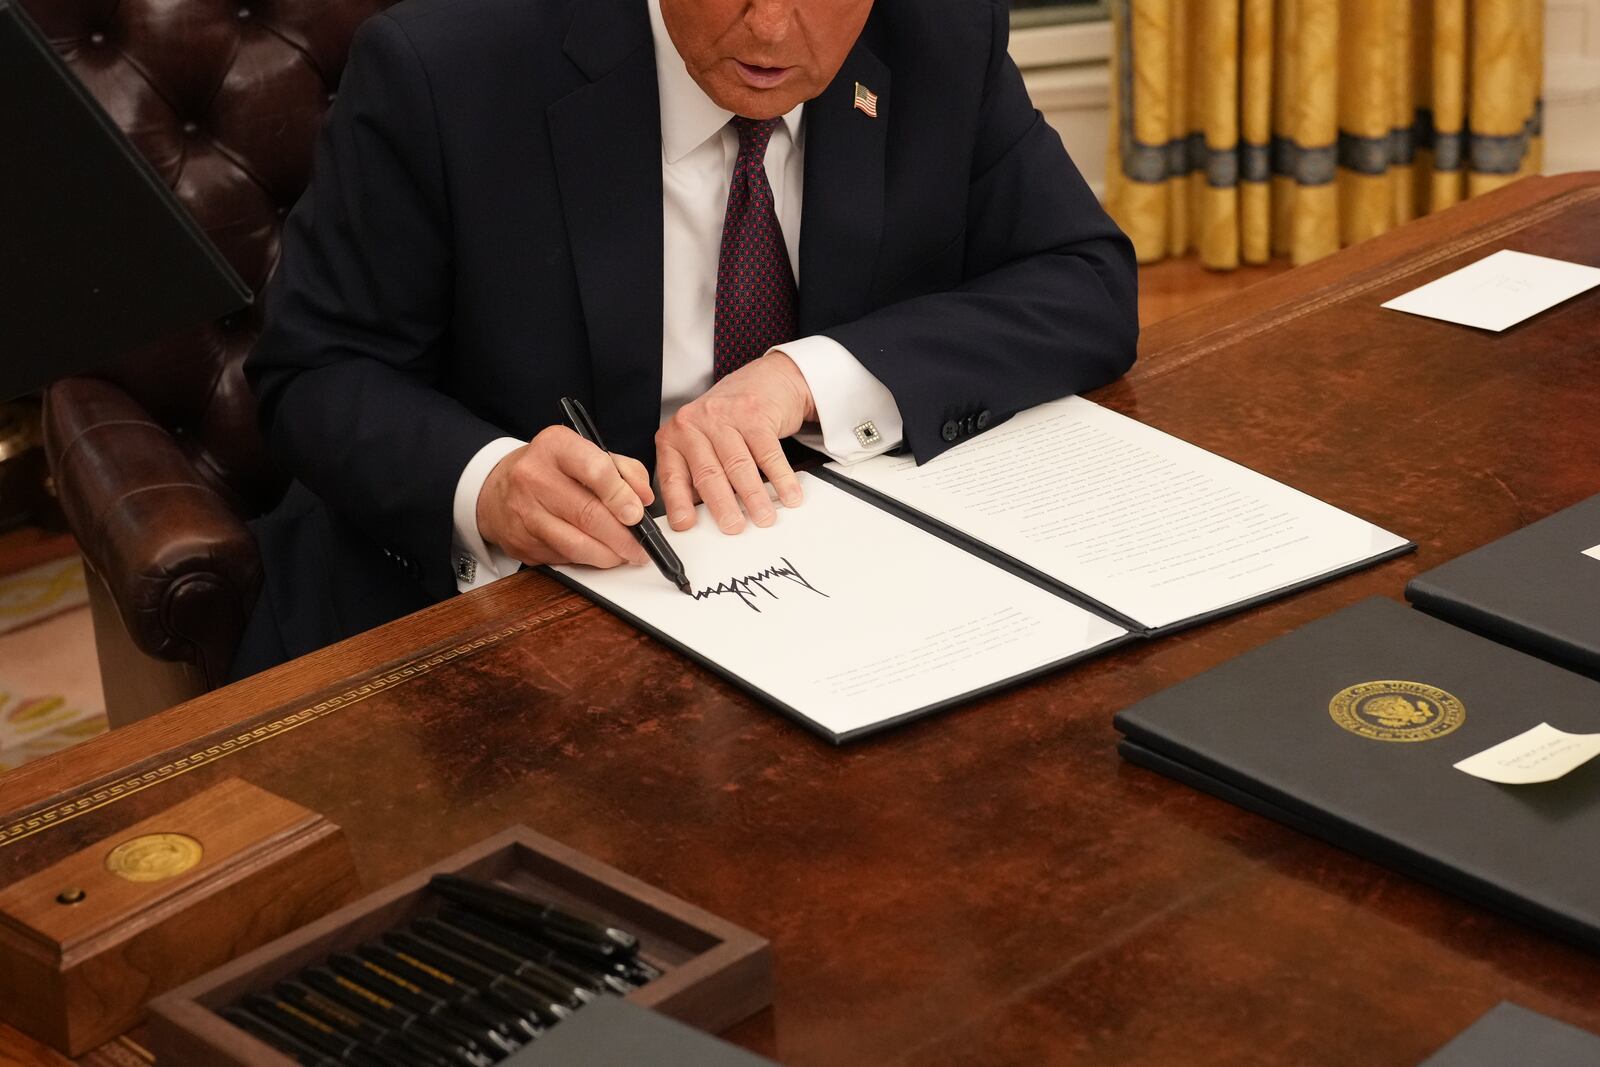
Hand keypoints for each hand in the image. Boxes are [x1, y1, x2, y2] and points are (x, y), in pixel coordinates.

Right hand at [476, 426, 652, 567]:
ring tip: (625, 554)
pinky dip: (588, 560)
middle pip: (588, 514)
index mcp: (555, 446)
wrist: (497, 488)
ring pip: (577, 544)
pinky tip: (598, 553)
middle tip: (640, 546)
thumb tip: (643, 498)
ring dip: (609, 555)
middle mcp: (534, 477)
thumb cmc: (550, 469)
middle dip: (623, 537)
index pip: (596, 470)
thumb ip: (623, 470)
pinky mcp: (521, 543)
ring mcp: (524, 512)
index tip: (637, 513)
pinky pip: (564, 558)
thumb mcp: (585, 453)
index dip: (621, 495)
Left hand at [655, 351, 814, 532]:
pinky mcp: (755, 414)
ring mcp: (725, 416)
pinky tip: (788, 494)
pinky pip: (768, 453)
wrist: (763, 381)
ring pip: (738, 465)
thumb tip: (697, 518)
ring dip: (753, 496)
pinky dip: (781, 477)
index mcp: (674, 436)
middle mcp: (695, 423)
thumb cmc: (728, 420)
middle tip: (734, 528)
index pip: (673, 475)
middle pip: (708, 472)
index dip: (678, 503)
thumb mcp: (701, 443)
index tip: (686, 525)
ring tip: (763, 517)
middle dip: (722, 505)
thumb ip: (694, 475)